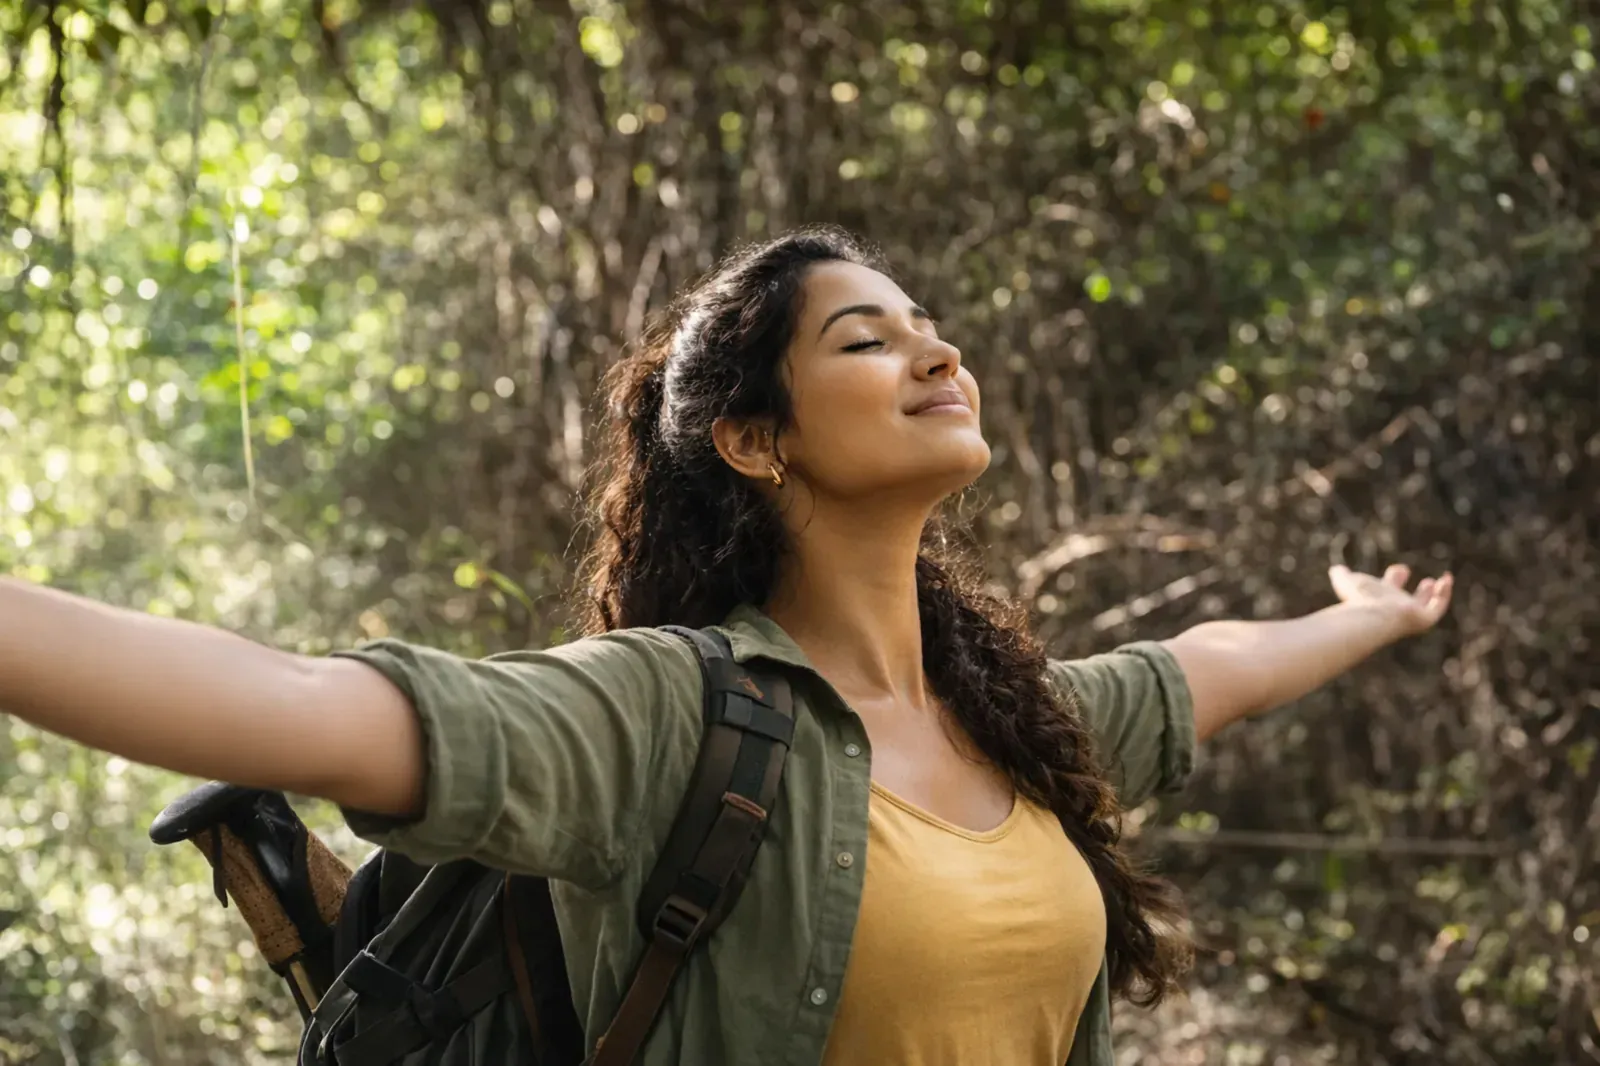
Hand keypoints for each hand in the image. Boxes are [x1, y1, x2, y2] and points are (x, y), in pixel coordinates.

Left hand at [1328, 563, 1453, 638]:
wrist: (1370, 618)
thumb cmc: (1358, 600)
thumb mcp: (1346, 582)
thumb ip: (1341, 575)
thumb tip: (1335, 569)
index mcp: (1379, 599)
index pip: (1389, 590)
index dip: (1396, 579)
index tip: (1400, 569)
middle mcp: (1395, 608)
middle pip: (1409, 600)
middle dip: (1419, 592)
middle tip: (1426, 581)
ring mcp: (1409, 614)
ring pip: (1425, 606)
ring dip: (1433, 593)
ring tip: (1444, 579)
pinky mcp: (1423, 619)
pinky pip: (1438, 608)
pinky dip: (1445, 594)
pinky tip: (1447, 580)